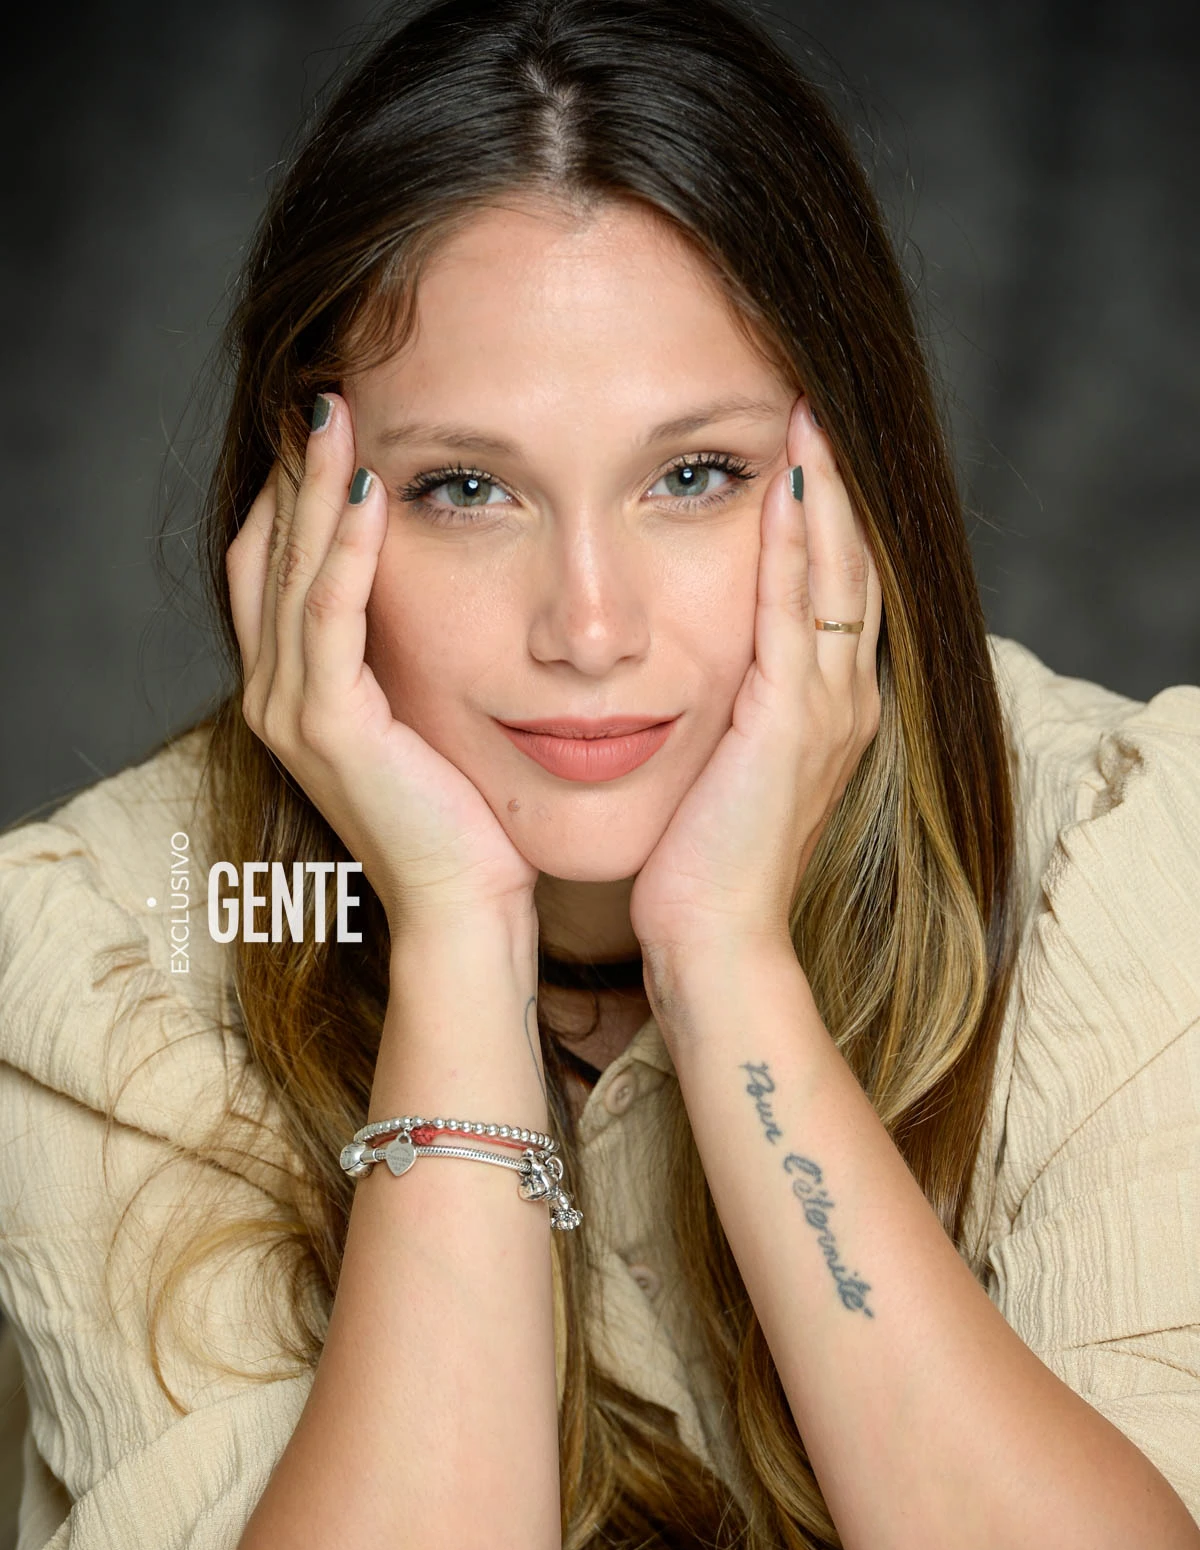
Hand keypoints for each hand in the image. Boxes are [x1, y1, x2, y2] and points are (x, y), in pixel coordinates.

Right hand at [226, 394, 539, 935]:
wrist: (466, 905)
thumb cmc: (465, 814)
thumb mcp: (426, 713)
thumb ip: (408, 652)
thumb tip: (441, 583)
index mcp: (293, 689)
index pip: (273, 563)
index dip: (291, 488)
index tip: (332, 420)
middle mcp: (274, 695)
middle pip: (265, 551)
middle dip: (291, 467)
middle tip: (323, 386)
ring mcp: (292, 712)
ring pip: (288, 571)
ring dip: (311, 484)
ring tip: (334, 407)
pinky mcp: (329, 728)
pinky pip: (329, 617)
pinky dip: (345, 549)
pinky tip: (369, 490)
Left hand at [629, 396, 881, 962]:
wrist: (714, 942)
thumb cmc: (702, 869)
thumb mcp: (720, 775)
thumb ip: (725, 718)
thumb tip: (685, 673)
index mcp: (829, 713)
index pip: (837, 594)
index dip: (828, 522)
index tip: (799, 454)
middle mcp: (844, 703)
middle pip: (855, 568)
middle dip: (838, 487)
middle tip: (812, 407)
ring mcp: (827, 711)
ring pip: (839, 576)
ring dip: (824, 493)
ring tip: (806, 417)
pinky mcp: (790, 723)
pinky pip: (798, 613)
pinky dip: (794, 545)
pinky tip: (782, 487)